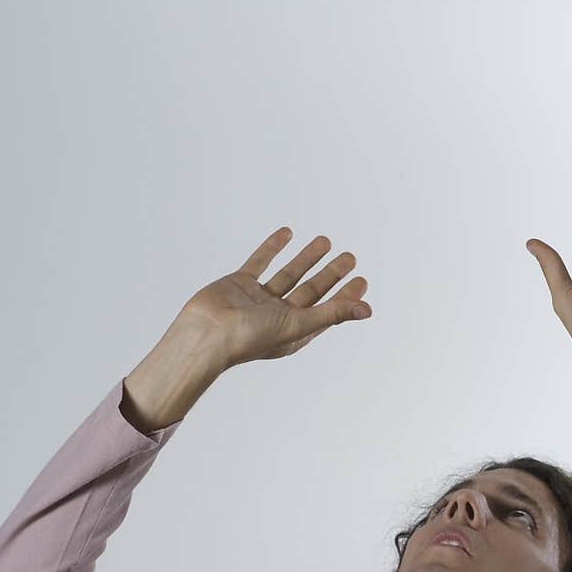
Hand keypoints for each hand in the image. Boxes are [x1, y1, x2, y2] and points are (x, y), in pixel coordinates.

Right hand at [181, 227, 371, 366]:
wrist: (204, 334)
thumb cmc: (249, 338)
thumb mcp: (297, 324)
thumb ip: (331, 313)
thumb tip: (367, 310)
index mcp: (294, 332)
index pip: (327, 311)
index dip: (345, 297)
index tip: (361, 280)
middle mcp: (277, 316)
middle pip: (311, 291)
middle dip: (330, 274)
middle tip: (349, 257)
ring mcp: (257, 300)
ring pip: (288, 274)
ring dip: (306, 258)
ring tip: (325, 241)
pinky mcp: (239, 284)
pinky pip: (260, 262)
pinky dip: (272, 248)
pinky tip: (287, 233)